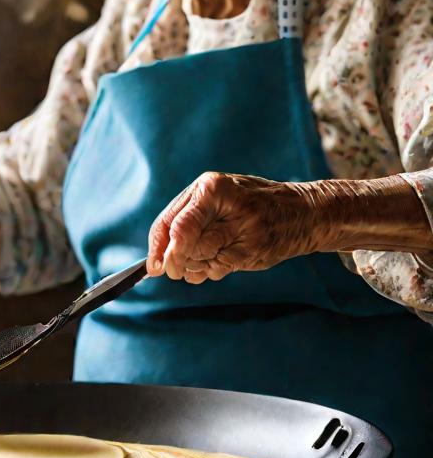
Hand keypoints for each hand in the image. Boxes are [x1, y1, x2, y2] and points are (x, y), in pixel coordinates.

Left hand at [146, 173, 321, 283]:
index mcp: (210, 186)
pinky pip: (218, 268)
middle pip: (182, 241)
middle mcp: (226, 203)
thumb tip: (155, 261)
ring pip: (199, 256)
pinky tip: (222, 261)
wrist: (303, 213)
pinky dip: (213, 271)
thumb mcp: (217, 200)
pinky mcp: (253, 248)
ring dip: (195, 266)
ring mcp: (242, 226)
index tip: (154, 266)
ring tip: (207, 258)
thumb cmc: (250, 206)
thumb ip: (185, 221)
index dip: (157, 248)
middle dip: (174, 261)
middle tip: (176, 269)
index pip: (170, 222)